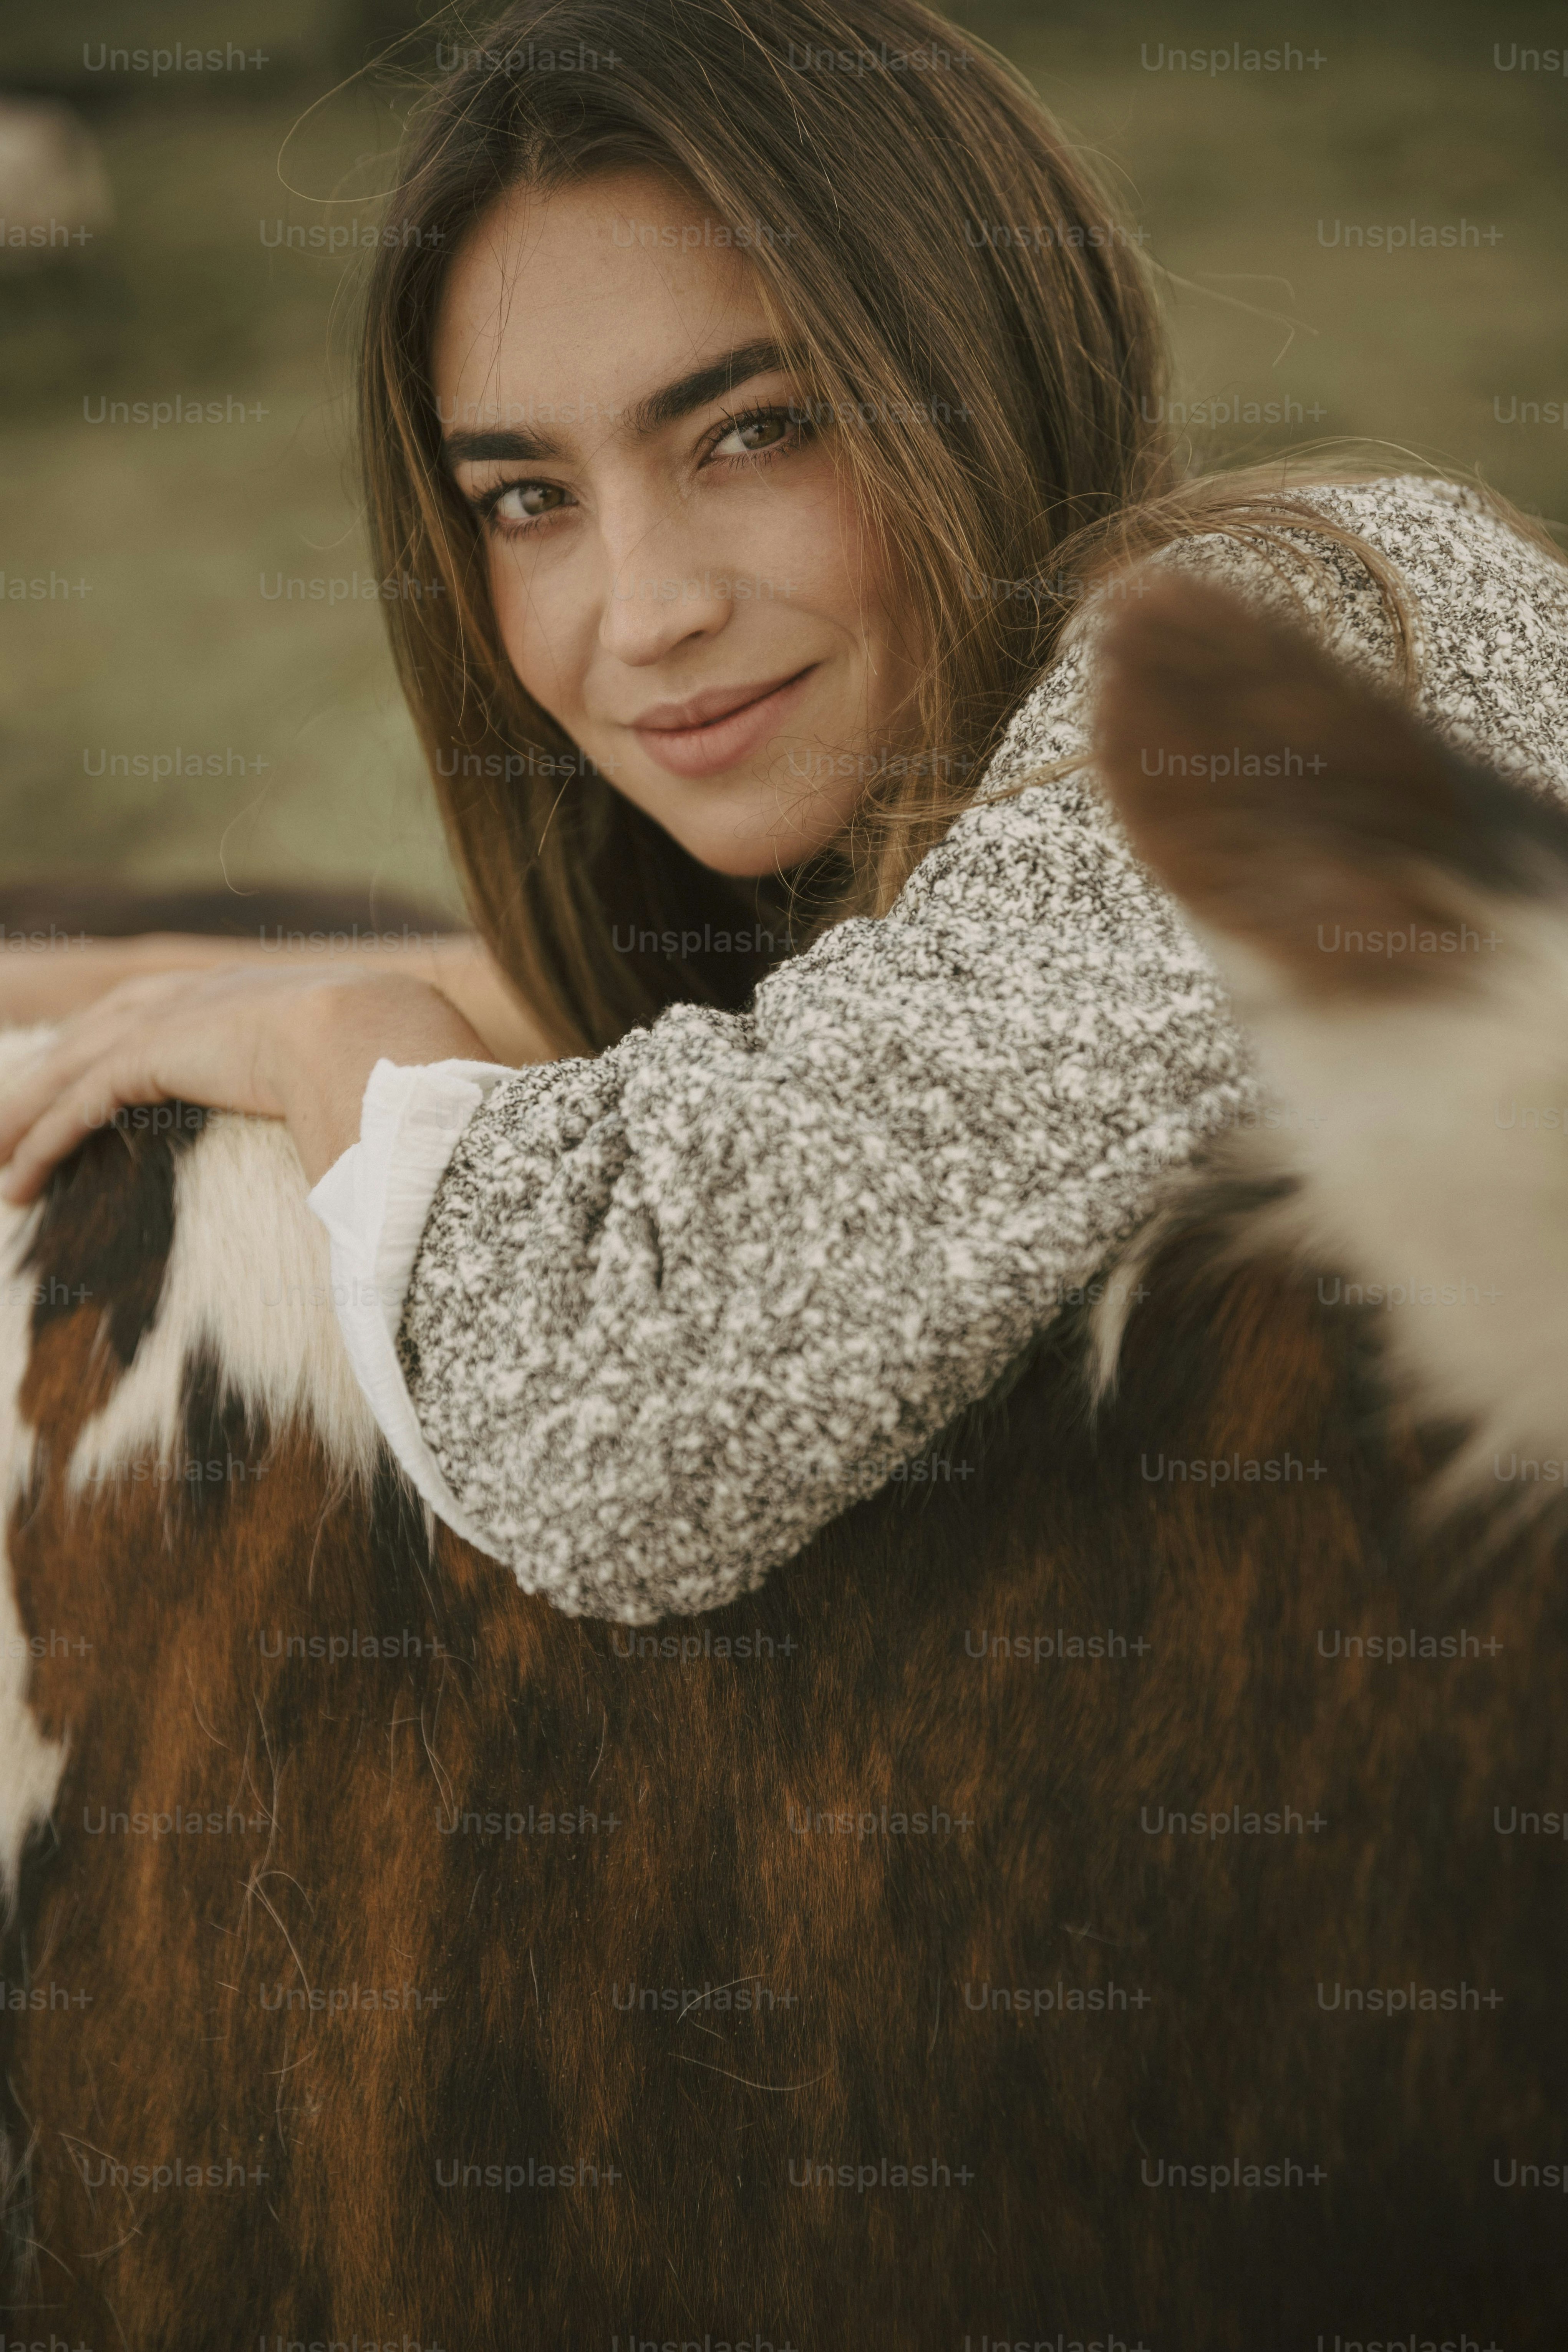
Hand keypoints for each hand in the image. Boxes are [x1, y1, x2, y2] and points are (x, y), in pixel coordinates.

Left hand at [0, 965, 491, 1203]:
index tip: (89, 1083)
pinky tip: (18, 1175)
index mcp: (249, 995)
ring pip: (75, 1065)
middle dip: (52, 1072)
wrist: (380, 1032)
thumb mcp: (367, 1074)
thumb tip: (387, 1161)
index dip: (117, 1047)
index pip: (160, 1014)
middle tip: (12, 1120)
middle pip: (99, 1032)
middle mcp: (201, 993)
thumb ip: (354, 1103)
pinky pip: (83, 1102)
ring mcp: (174, 1017)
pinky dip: (45, 1138)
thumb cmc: (397, 1065)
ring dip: (27, 1112)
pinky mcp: (156, 1052)